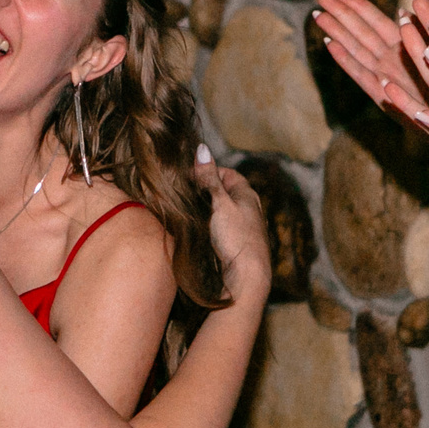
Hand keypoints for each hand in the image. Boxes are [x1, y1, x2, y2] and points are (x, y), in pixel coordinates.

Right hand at [197, 162, 270, 306]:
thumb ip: (209, 179)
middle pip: (222, 192)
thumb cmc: (236, 238)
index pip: (227, 174)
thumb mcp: (220, 204)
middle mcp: (247, 209)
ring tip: (184, 211)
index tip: (187, 178)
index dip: (207, 171)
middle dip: (203, 191)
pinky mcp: (235, 245)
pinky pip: (218, 228)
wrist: (246, 278)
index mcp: (247, 195)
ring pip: (219, 211)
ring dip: (203, 210)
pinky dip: (206, 225)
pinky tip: (194, 231)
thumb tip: (202, 148)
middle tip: (181, 194)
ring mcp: (242, 228)